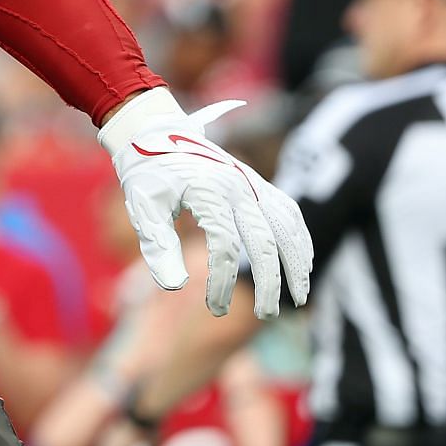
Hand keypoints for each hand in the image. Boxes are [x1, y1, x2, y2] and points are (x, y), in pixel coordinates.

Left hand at [99, 88, 312, 318]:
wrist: (153, 130)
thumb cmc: (146, 173)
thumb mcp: (142, 208)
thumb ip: (157, 246)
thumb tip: (174, 287)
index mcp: (207, 191)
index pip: (225, 246)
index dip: (223, 281)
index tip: (215, 308)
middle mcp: (236, 185)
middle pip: (263, 240)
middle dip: (270, 282)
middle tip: (268, 315)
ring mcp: (250, 182)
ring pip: (286, 225)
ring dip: (296, 262)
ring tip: (300, 298)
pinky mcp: (256, 181)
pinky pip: (288, 210)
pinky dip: (300, 237)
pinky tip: (304, 262)